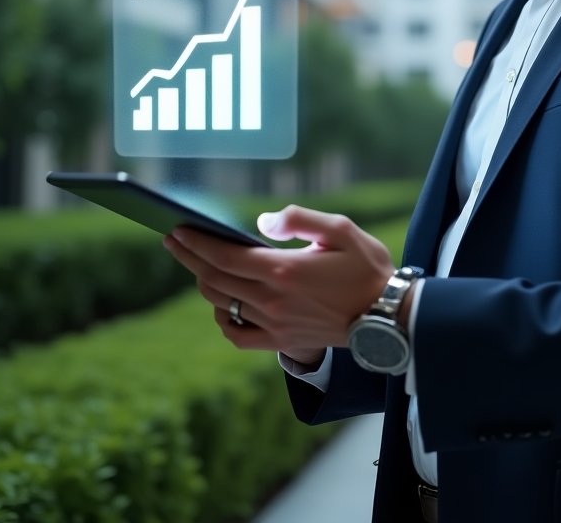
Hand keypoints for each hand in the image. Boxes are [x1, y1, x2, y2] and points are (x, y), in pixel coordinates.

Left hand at [163, 205, 393, 362]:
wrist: (386, 315)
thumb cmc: (366, 266)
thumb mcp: (341, 229)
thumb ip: (299, 219)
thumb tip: (261, 222)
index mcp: (284, 270)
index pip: (225, 256)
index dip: (197, 242)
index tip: (177, 229)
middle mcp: (273, 300)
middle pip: (214, 279)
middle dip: (189, 257)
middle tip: (174, 240)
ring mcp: (274, 324)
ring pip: (221, 303)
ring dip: (202, 282)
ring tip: (198, 265)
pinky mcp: (281, 341)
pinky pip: (237, 334)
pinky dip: (222, 318)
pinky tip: (222, 304)